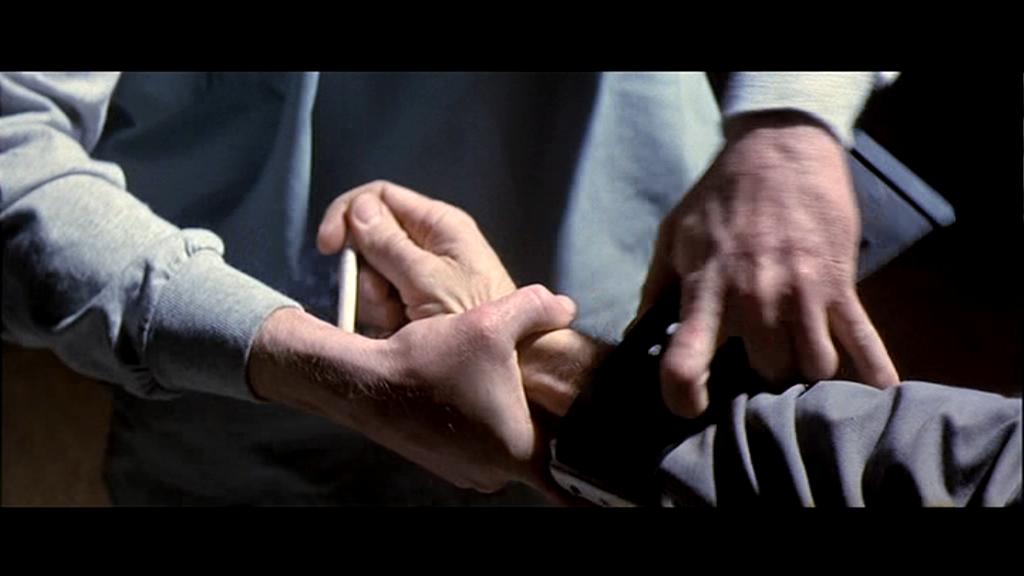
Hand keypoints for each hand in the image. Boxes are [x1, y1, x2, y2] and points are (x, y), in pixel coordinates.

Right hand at [248, 285, 576, 493]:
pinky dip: (482, 424)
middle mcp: (496, 472)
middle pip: (538, 448)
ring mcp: (469, 472)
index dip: (592, 474)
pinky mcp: (448, 464)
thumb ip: (537, 310)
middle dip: (540, 419)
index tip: (614, 473)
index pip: (571, 481)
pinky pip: (481, 446)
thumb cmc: (430, 359)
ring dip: (507, 419)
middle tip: (540, 390)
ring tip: (496, 385)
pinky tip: (469, 393)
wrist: (369, 383)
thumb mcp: (490, 322)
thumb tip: (566, 307)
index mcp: (519, 449)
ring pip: (507, 444)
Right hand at [317, 180, 602, 415]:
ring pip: (373, 275)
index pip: (379, 197)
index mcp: (439, 224)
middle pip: (371, 240)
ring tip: (403, 323)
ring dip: (376, 301)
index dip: (347, 215)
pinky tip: (404, 332)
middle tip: (385, 301)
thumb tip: (358, 209)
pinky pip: (384, 301)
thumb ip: (389, 245)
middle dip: (367, 273)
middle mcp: (430, 242)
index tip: (328, 248)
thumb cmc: (476, 319)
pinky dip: (386, 318)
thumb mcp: (426, 281)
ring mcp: (424, 273)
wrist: (513, 362)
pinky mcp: (419, 301)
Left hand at [639, 112, 899, 417]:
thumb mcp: (674, 235)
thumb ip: (657, 287)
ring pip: (813, 368)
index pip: (686, 363)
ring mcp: (803, 295)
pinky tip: (877, 393)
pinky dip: (873, 373)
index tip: (691, 406)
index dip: (683, 397)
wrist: (780, 149)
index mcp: (707, 289)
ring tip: (797, 364)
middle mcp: (755, 299)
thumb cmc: (720, 195)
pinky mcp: (841, 286)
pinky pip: (863, 342)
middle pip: (766, 374)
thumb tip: (639, 333)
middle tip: (757, 370)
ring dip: (805, 372)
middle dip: (760, 379)